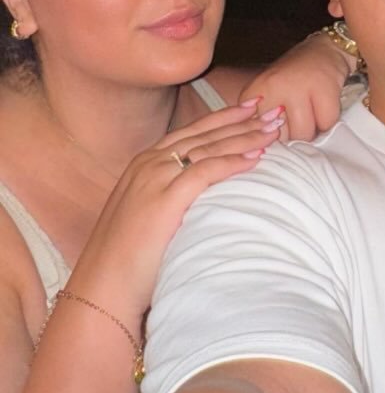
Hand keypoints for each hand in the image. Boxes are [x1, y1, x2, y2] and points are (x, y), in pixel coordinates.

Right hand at [64, 102, 284, 328]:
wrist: (102, 286)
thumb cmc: (127, 259)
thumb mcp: (147, 213)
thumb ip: (171, 194)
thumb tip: (208, 192)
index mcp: (145, 163)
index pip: (194, 131)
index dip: (225, 117)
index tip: (253, 106)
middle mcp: (149, 163)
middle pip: (206, 134)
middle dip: (243, 120)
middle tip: (275, 110)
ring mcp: (155, 178)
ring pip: (210, 147)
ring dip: (246, 136)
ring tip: (275, 127)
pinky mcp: (164, 198)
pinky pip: (206, 171)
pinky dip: (234, 161)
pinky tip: (258, 156)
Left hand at [238, 32, 353, 141]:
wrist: (324, 51)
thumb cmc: (293, 78)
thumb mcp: (268, 96)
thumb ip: (261, 122)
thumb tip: (266, 154)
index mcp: (253, 92)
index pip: (257, 134)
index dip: (271, 139)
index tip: (279, 132)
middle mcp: (272, 88)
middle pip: (282, 138)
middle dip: (294, 135)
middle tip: (299, 119)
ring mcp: (298, 87)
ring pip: (304, 133)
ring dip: (312, 129)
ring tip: (312, 114)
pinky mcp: (324, 88)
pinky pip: (326, 123)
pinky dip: (328, 120)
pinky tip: (324, 106)